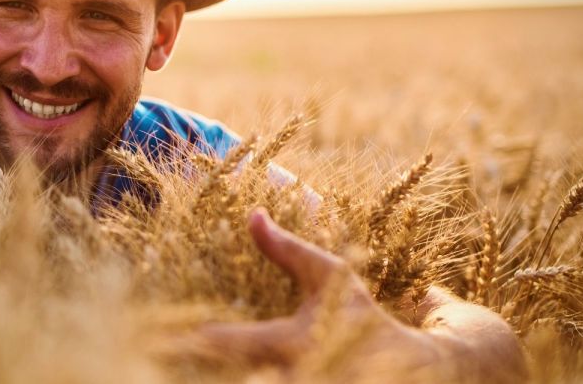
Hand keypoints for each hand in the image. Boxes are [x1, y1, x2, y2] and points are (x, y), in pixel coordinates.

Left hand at [194, 209, 444, 375]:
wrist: (416, 370)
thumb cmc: (361, 317)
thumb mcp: (329, 278)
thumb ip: (287, 250)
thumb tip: (252, 214)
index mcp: (297, 341)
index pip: (238, 341)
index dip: (201, 338)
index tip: (173, 331)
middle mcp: (299, 376)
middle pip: (237, 377)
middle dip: (205, 368)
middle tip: (167, 355)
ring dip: (221, 379)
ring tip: (185, 369)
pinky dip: (242, 382)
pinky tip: (221, 376)